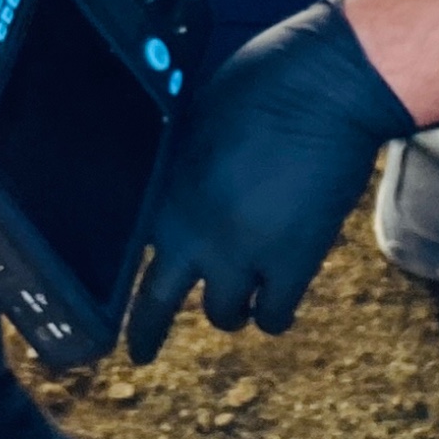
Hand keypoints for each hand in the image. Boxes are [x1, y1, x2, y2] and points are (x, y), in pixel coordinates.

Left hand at [126, 0, 415, 363]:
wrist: (323, 90)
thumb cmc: (261, 85)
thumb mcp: (195, 121)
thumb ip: (180, 168)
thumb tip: (177, 189)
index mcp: (162, 194)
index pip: (126, 255)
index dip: (121, 279)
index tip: (115, 296)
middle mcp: (192, 234)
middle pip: (155, 305)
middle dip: (146, 334)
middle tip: (141, 352)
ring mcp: (242, 255)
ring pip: (222, 315)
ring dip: (229, 311)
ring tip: (241, 303)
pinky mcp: (292, 264)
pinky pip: (273, 318)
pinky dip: (274, 317)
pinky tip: (277, 310)